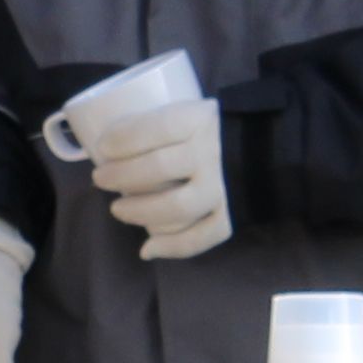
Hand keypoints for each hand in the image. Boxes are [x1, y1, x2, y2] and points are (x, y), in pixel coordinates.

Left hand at [66, 85, 233, 264]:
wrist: (262, 151)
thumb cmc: (212, 130)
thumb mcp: (189, 113)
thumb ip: (158, 124)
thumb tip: (107, 142)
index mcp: (200, 121)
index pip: (157, 127)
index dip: (124, 138)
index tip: (103, 147)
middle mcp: (211, 155)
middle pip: (158, 168)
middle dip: (120, 176)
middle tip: (100, 179)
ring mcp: (221, 189)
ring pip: (176, 207)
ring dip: (139, 212)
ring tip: (118, 209)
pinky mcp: (229, 216)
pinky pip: (200, 238)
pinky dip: (171, 247)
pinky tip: (147, 249)